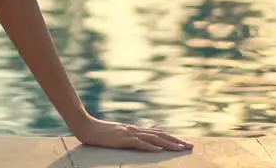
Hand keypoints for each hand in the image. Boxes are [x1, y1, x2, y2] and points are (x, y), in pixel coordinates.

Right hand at [72, 117, 192, 152]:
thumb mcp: (117, 134)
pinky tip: (159, 149)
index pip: (158, 133)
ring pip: (153, 139)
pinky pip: (139, 143)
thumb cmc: (99, 132)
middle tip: (190, 146)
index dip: (172, 138)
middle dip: (176, 141)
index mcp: (135, 129)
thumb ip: (130, 137)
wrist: (85, 126)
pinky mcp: (121, 139)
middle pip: (160, 135)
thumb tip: (142, 141)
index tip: (184, 143)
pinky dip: (150, 146)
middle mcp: (135, 130)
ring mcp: (129, 134)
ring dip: (168, 144)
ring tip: (180, 148)